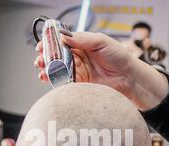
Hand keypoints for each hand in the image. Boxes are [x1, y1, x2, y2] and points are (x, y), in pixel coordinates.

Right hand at [34, 32, 168, 111]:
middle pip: (56, 57)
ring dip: (48, 70)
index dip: (50, 44)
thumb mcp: (101, 42)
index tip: (41, 46)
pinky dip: (55, 82)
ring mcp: (78, 72)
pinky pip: (64, 83)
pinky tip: (49, 80)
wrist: (129, 79)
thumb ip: (83, 39)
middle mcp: (78, 58)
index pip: (61, 43)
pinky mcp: (80, 85)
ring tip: (42, 70)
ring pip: (58, 70)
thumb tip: (65, 36)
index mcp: (82, 45)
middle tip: (39, 60)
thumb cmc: (120, 58)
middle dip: (45, 58)